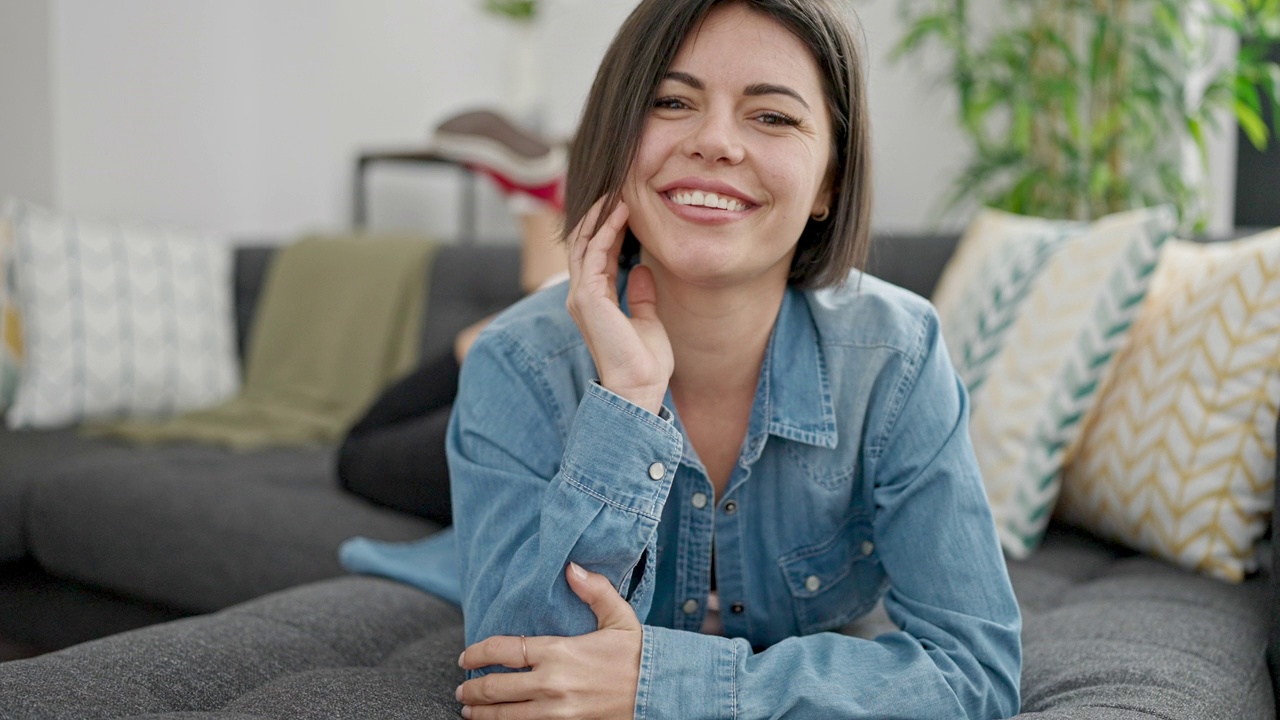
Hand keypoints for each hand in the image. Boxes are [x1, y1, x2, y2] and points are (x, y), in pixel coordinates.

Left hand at [456, 562, 642, 718]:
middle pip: (496, 688)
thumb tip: (571, 567)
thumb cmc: (637, 655)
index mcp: (560, 652)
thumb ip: (594, 590)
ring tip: (469, 710)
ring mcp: (556, 712)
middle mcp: (552, 684)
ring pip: (505, 716)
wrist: (659, 693)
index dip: (479, 652)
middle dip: (473, 689)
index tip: (466, 655)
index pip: (505, 650)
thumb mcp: (620, 617)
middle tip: (463, 689)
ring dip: (481, 715)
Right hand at [566, 197, 673, 414]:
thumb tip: (643, 269)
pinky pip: (593, 254)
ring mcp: (581, 296)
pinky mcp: (586, 297)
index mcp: (594, 301)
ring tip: (619, 194)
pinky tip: (621, 214)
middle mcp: (582, 296)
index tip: (626, 207)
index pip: (597, 256)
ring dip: (601, 217)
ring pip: (584, 244)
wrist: (639, 387)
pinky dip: (606, 231)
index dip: (609, 230)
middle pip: (584, 245)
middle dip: (598, 216)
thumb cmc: (644, 362)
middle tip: (618, 190)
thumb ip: (641, 295)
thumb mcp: (647, 320)